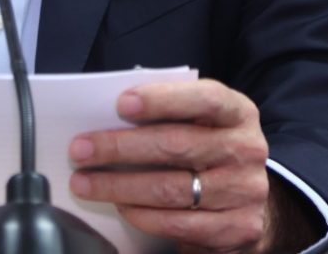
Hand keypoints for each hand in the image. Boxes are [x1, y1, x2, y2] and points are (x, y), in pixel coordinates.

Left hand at [67, 79, 277, 253]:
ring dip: (119, 186)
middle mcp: (245, 149)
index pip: (204, 99)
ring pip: (171, 189)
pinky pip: (178, 223)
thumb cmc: (208, 147)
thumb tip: (110, 114)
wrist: (247, 197)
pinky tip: (119, 207)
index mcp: (237, 112)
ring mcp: (244, 191)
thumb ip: (169, 113)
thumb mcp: (200, 121)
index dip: (162, 99)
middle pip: (177, 145)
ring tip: (85, 183)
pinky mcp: (237, 228)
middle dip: (120, 147)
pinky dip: (142, 216)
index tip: (121, 104)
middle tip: (80, 150)